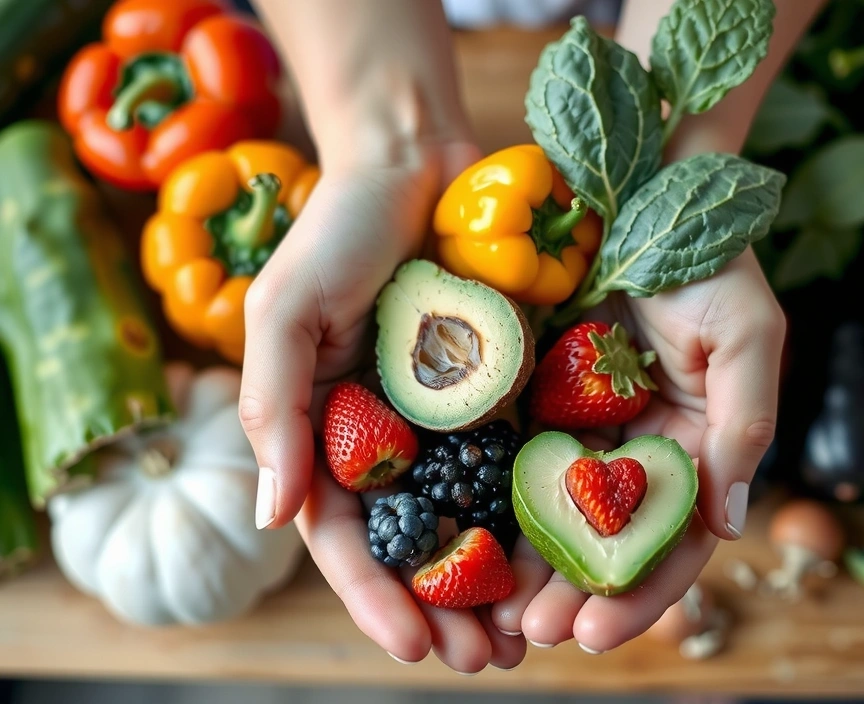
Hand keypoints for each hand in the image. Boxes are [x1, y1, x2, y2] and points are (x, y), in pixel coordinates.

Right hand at [238, 139, 528, 672]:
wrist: (416, 163)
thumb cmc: (339, 230)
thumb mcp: (286, 313)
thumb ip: (273, 410)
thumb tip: (269, 516)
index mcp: (329, 431)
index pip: (346, 538)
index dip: (374, 598)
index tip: (411, 648)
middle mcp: (389, 439)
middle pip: (413, 547)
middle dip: (442, 612)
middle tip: (482, 663)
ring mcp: (448, 420)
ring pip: (470, 522)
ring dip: (494, 585)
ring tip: (525, 639)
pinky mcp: (500, 390)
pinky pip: (515, 463)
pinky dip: (531, 516)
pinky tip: (560, 557)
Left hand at [492, 248, 784, 651]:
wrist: (639, 194)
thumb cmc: (706, 260)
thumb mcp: (747, 335)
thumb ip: (745, 424)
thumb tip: (734, 524)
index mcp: (695, 445)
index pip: (672, 536)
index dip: (640, 589)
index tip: (596, 630)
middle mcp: (638, 447)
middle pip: (608, 539)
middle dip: (575, 592)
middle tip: (533, 633)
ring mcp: (586, 424)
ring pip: (558, 513)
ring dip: (531, 565)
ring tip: (495, 612)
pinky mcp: (538, 397)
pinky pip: (516, 458)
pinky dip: (497, 504)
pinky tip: (470, 541)